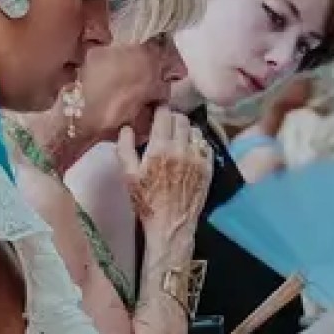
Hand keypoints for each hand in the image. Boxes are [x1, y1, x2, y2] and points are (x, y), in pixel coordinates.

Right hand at [119, 109, 211, 237]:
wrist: (171, 224)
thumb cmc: (146, 201)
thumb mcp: (128, 175)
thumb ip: (125, 148)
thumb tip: (126, 126)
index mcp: (160, 148)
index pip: (164, 114)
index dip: (160, 109)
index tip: (156, 110)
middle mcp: (182, 149)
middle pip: (181, 119)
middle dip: (172, 118)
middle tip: (165, 124)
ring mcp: (198, 158)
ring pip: (195, 130)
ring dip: (186, 130)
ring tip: (178, 137)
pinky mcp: (209, 167)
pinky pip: (206, 145)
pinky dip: (198, 143)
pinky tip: (189, 150)